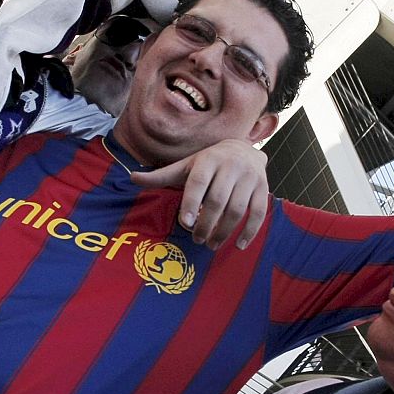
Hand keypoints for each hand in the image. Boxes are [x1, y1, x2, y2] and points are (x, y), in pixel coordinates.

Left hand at [133, 140, 269, 249]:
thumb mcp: (185, 165)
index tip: (185, 223)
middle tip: (197, 240)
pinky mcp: (263, 188)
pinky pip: (258, 212)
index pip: (199, 182)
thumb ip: (161, 175)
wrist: (244, 149)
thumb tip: (131, 178)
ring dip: (224, 231)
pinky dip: (250, 231)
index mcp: (208, 159)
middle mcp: (230, 165)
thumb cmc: (209, 162)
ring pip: (237, 209)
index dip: (192, 202)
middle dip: (206, 223)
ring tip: (212, 244)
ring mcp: (249, 177)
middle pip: (217, 200)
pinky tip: (239, 245)